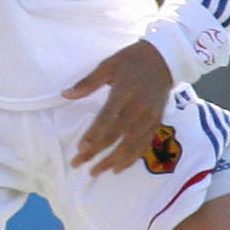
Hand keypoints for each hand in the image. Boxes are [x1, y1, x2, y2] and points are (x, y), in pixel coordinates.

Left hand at [65, 39, 176, 175]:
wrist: (164, 58)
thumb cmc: (131, 60)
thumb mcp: (107, 65)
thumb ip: (87, 83)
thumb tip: (65, 94)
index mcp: (124, 92)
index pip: (107, 118)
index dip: (94, 134)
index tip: (80, 148)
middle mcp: (138, 107)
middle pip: (116, 135)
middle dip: (97, 152)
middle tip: (79, 164)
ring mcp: (150, 117)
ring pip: (131, 144)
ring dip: (113, 160)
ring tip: (97, 171)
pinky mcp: (157, 122)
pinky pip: (144, 144)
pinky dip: (132, 158)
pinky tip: (119, 167)